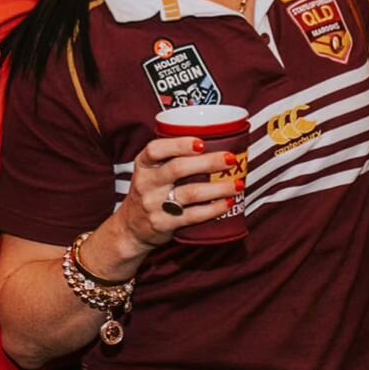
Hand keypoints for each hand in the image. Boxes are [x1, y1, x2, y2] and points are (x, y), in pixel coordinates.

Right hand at [114, 136, 241, 253]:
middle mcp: (146, 183)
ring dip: (218, 188)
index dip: (179, 145)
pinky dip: (213, 209)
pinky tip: (227, 203)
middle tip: (230, 159)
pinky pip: (193, 215)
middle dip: (208, 162)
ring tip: (237, 183)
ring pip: (190, 193)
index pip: (156, 149)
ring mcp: (154, 204)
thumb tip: (213, 142)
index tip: (201, 143)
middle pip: (178, 168)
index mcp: (143, 164)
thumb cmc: (149, 191)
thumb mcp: (150, 170)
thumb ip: (171, 156)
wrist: (131, 227)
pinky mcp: (164, 223)